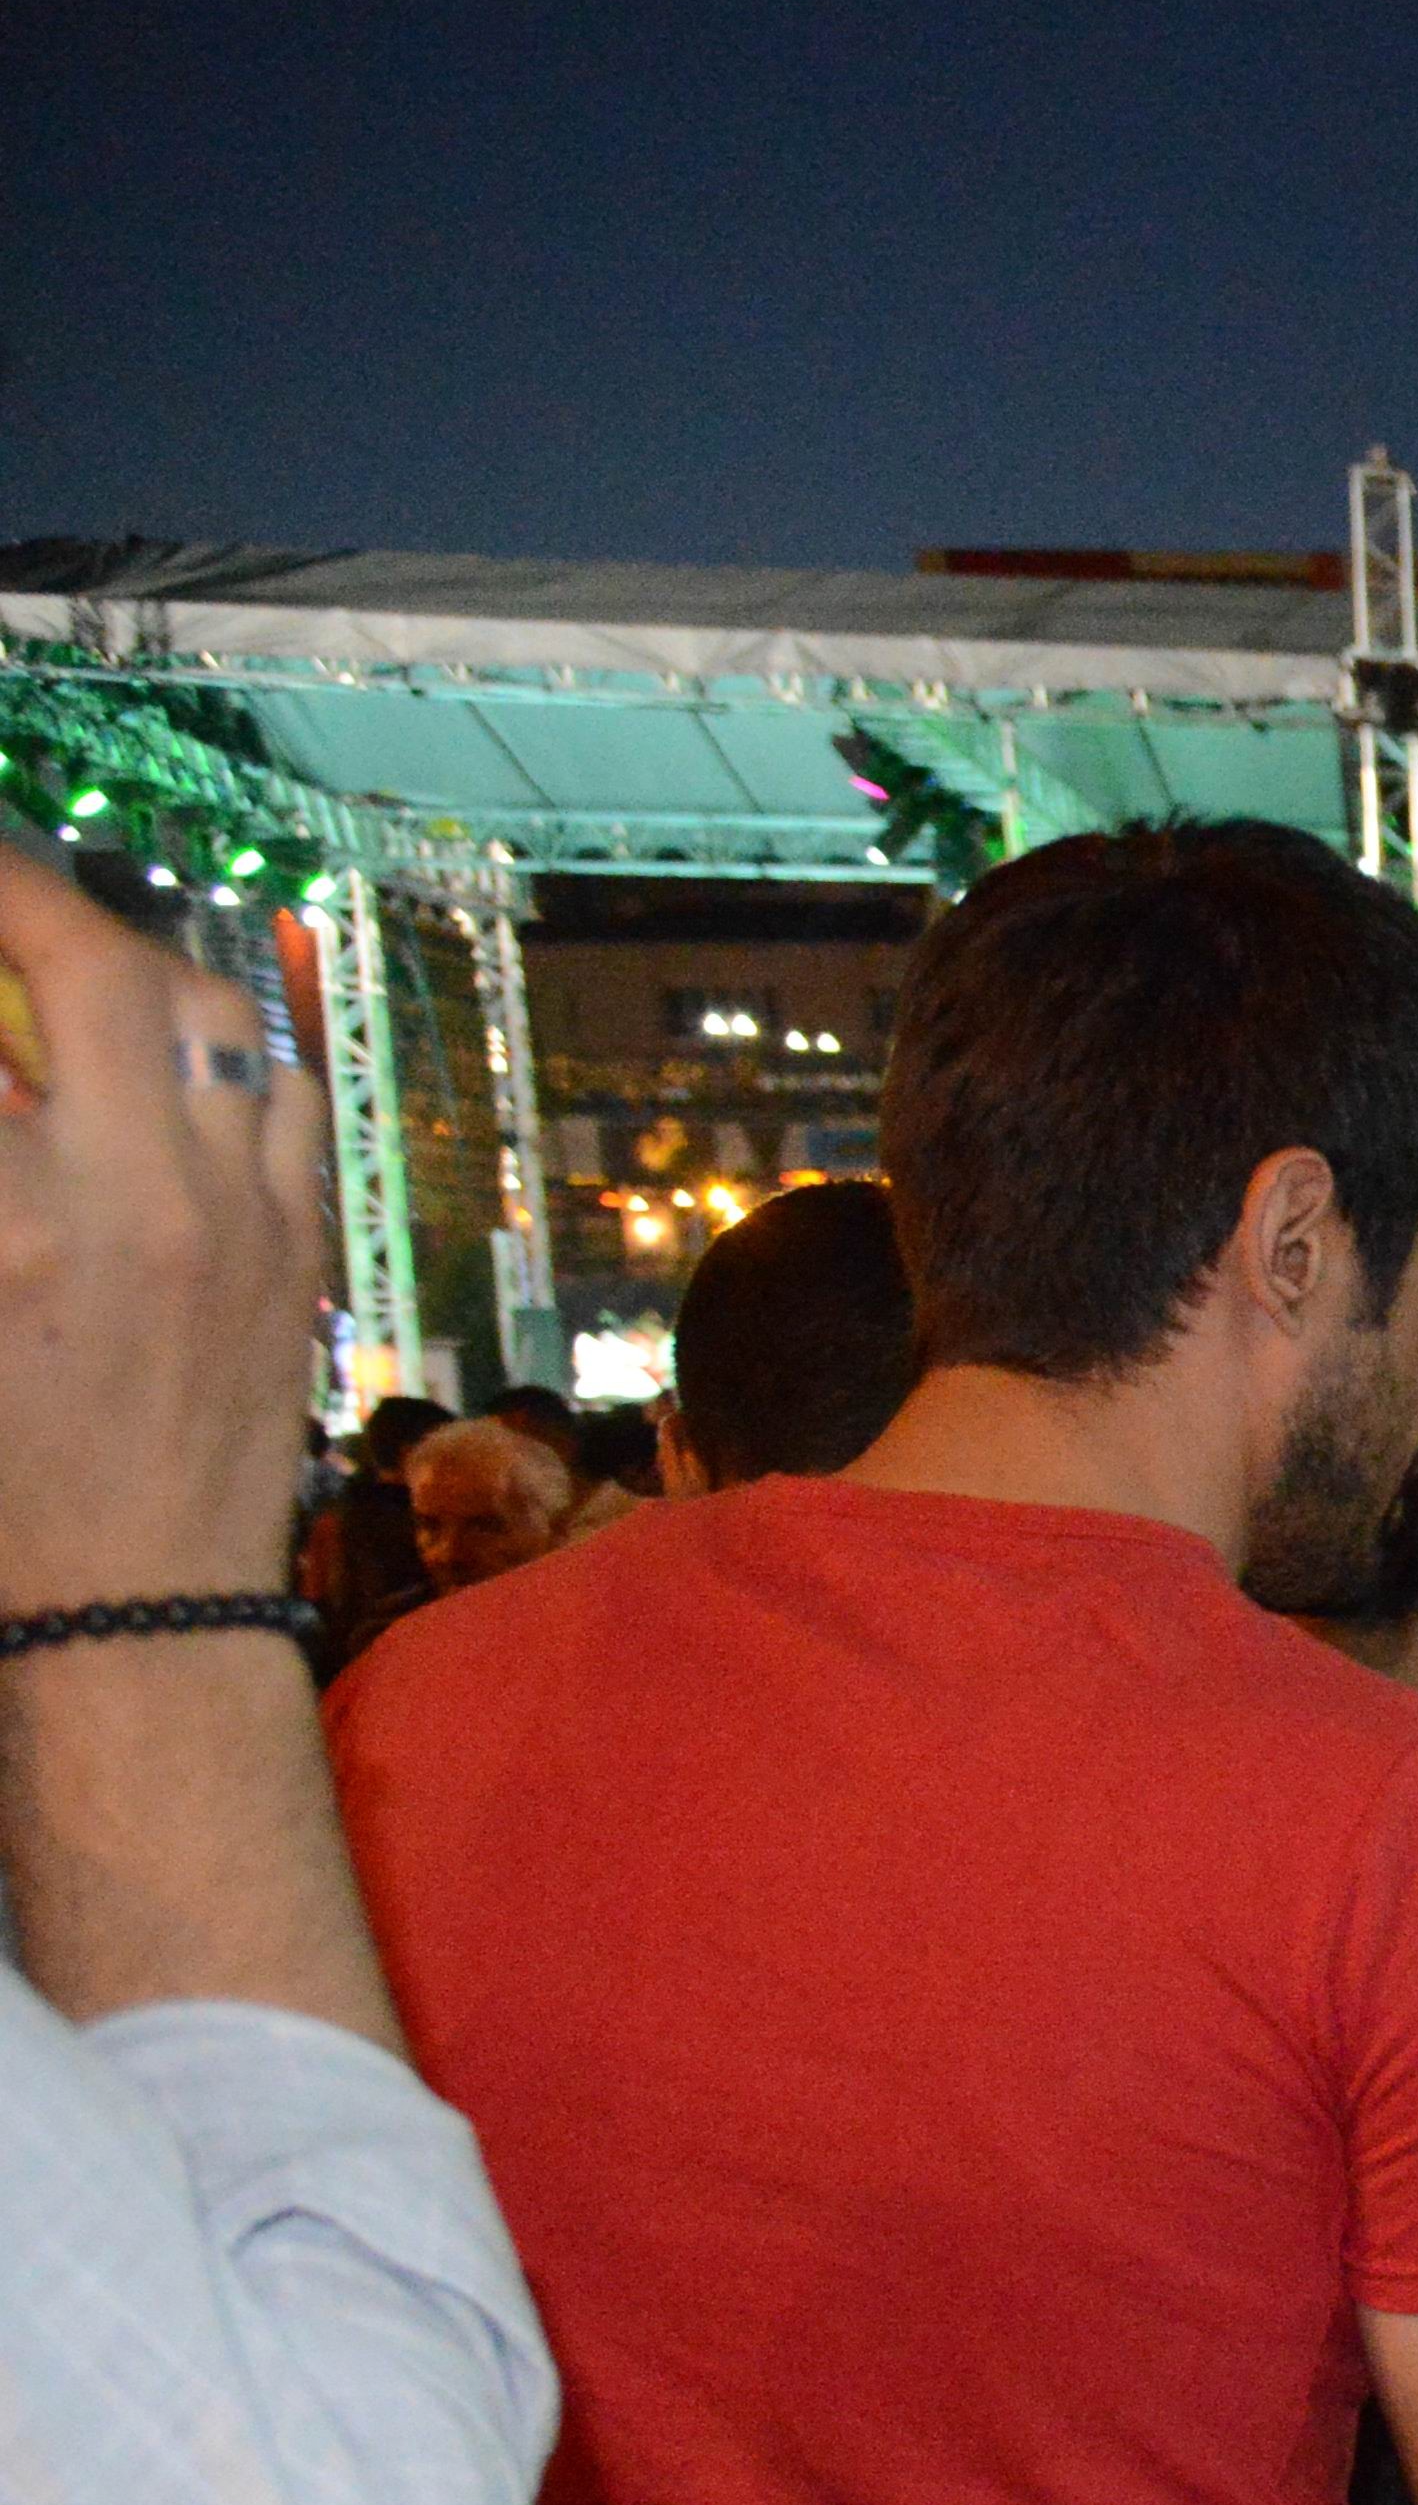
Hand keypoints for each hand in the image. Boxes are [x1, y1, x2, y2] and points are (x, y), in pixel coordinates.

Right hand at [0, 849, 330, 1643]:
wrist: (133, 1601)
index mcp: (10, 1222)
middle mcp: (139, 1201)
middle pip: (105, 971)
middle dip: (30, 902)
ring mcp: (242, 1221)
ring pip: (217, 1018)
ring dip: (136, 968)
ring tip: (72, 968)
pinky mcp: (302, 1253)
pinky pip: (283, 1102)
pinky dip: (221, 1057)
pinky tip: (165, 1064)